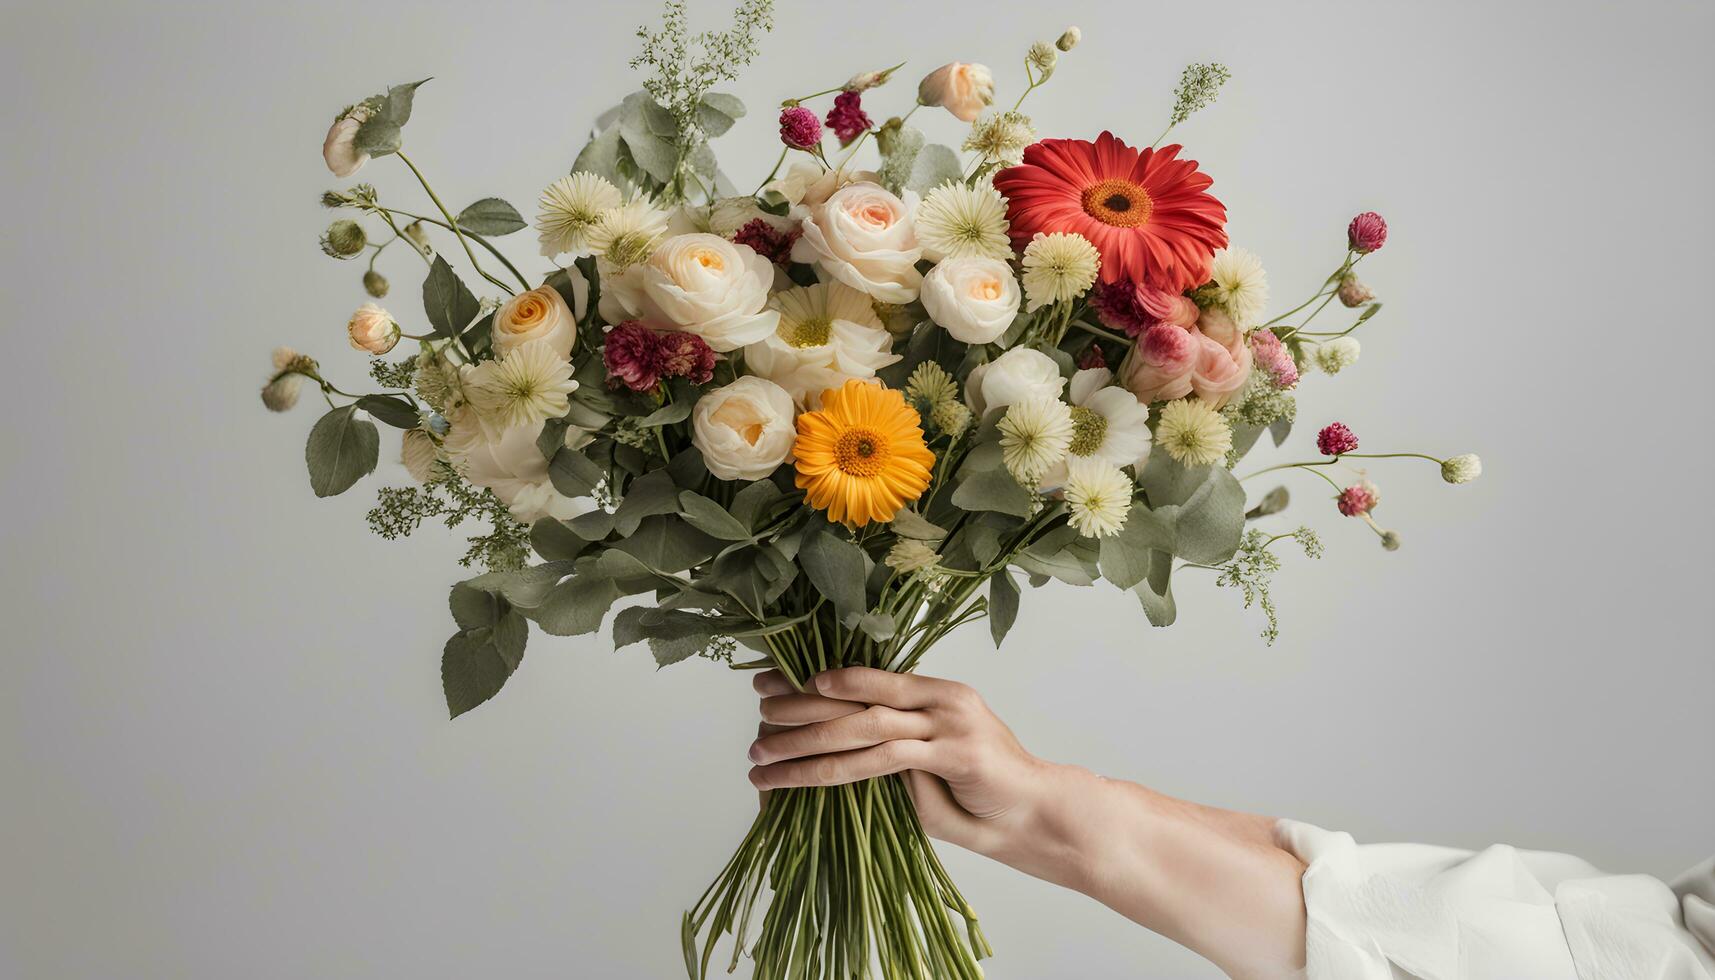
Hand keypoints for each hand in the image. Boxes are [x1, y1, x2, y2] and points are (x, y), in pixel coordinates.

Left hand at [747, 666, 1057, 855]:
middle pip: (854, 693)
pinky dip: (845, 757)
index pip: (860, 677)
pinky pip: (887, 757)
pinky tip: (812, 762)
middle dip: (797, 702)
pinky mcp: (956, 751)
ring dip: (807, 740)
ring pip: (863, 723)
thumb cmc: (982, 798)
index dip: (809, 679)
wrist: (1038, 816)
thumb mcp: (927, 768)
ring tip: (764, 754)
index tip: (765, 683)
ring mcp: (950, 721)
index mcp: (933, 691)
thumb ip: (889, 753)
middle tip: (755, 709)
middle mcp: (941, 696)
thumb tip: (831, 749)